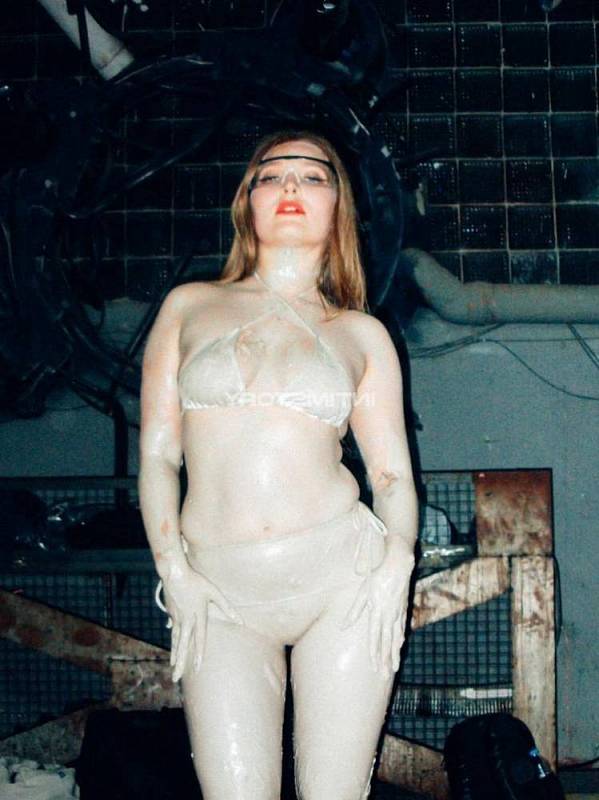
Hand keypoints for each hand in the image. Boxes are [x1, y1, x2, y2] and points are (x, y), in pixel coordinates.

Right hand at [161, 566, 243, 681]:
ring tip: (174, 668)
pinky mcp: (171, 614)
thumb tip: (240, 620)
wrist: (174, 574)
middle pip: (183, 646)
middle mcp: (186, 620)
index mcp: (198, 616)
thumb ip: (227, 607)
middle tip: (176, 678)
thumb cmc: (196, 581)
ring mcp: (177, 618)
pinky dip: (172, 642)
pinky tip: (173, 648)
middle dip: (180, 663)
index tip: (198, 668)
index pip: (199, 639)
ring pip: (176, 641)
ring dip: (175, 655)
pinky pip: (173, 632)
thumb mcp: (214, 592)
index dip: (199, 654)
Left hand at [342, 538, 414, 676]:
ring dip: (394, 653)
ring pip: (395, 638)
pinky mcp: (402, 608)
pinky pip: (401, 627)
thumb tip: (343, 626)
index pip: (374, 637)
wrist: (398, 565)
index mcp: (376, 612)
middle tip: (385, 675)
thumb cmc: (377, 576)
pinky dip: (400, 638)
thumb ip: (354, 611)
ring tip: (394, 668)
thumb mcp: (363, 592)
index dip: (374, 653)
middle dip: (385, 660)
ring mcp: (397, 613)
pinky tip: (399, 645)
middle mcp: (388, 616)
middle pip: (386, 642)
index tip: (374, 666)